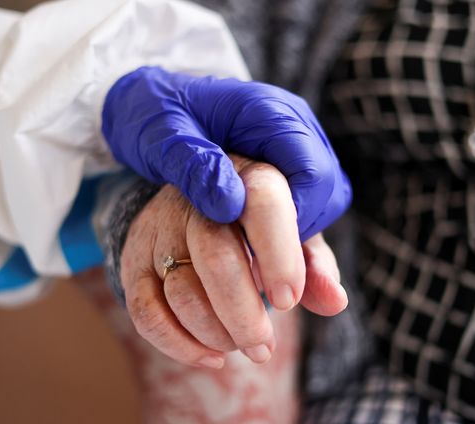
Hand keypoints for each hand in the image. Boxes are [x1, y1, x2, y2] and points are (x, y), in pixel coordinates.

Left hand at [102, 66, 351, 241]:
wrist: (148, 101)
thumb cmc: (153, 113)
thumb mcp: (160, 137)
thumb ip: (195, 166)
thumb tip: (232, 206)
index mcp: (268, 111)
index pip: (312, 173)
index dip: (295, 222)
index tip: (260, 258)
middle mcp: (292, 127)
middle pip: (326, 191)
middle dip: (297, 237)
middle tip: (257, 271)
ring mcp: (291, 148)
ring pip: (321, 203)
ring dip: (294, 239)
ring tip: (253, 266)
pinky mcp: (284, 167)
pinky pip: (303, 206)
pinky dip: (287, 236)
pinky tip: (260, 262)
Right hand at [120, 155, 346, 367]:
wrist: (195, 204)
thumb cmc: (259, 226)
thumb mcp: (295, 234)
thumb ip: (316, 266)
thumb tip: (335, 302)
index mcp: (247, 179)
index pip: (261, 202)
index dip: (278, 254)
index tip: (288, 300)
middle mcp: (197, 199)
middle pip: (215, 256)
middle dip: (243, 314)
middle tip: (263, 348)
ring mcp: (160, 230)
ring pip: (182, 291)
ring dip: (217, 333)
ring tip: (243, 345)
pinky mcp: (135, 261)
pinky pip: (147, 313)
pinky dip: (180, 345)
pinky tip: (212, 357)